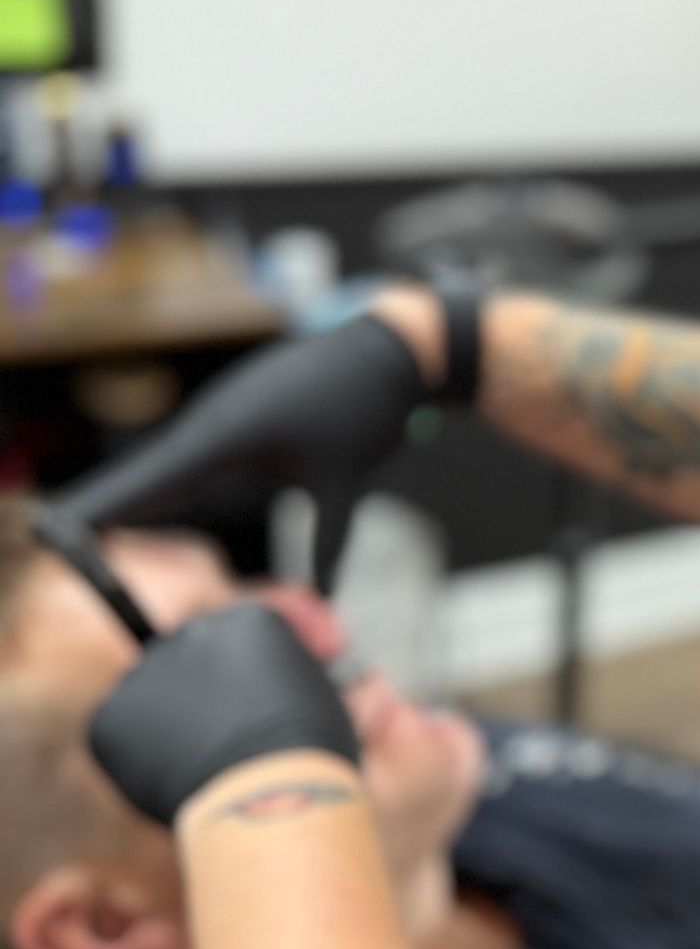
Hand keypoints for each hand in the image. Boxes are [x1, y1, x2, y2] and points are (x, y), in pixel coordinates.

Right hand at [59, 305, 438, 590]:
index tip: (68, 528)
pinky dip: (171, 472)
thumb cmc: (362, 409)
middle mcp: (211, 419)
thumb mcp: (345, 482)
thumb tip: (323, 598)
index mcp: (227, 434)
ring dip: (140, 490)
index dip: (110, 506)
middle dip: (112, 505)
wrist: (384, 349)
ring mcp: (221, 409)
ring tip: (96, 524)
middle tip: (67, 537)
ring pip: (172, 460)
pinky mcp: (235, 408)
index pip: (154, 480)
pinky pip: (194, 448)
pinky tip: (150, 496)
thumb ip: (329, 543)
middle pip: (150, 472)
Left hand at [89, 604, 360, 826]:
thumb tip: (351, 687)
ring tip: (217, 765)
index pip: (249, 643)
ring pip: (161, 695)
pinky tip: (180, 774)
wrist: (266, 797)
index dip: (266, 678)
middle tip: (246, 740)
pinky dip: (145, 755)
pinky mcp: (112, 718)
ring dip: (183, 723)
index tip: (278, 705)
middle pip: (201, 662)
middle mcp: (191, 634)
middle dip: (221, 697)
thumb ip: (310, 683)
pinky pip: (126, 733)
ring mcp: (147, 674)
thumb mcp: (332, 702)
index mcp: (250, 622)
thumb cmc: (308, 758)